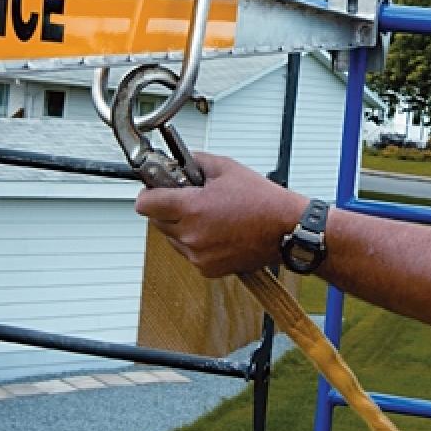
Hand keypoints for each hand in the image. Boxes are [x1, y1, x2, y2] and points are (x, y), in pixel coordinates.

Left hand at [135, 152, 307, 277]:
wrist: (285, 229)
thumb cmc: (262, 200)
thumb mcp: (226, 168)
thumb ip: (194, 161)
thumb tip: (175, 161)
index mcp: (191, 208)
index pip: (145, 204)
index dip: (149, 192)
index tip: (156, 188)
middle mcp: (190, 235)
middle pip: (156, 221)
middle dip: (167, 208)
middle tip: (189, 197)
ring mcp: (198, 255)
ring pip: (172, 238)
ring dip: (181, 225)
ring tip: (208, 214)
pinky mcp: (207, 268)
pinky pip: (189, 252)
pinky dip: (196, 242)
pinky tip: (217, 229)